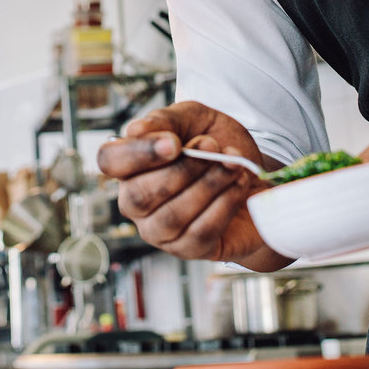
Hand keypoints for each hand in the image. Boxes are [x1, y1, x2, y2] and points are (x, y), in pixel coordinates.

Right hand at [97, 101, 289, 269]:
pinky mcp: (189, 250)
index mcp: (130, 165)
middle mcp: (136, 202)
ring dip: (208, 184)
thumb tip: (133, 131)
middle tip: (212, 145)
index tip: (174, 142)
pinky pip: (200, 232)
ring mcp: (159, 231)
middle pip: (139, 195)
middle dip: (183, 169)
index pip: (109, 161)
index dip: (138, 154)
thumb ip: (166, 120)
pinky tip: (239, 184)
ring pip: (172, 216)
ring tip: (233, 163)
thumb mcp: (194, 118)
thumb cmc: (217, 144)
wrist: (258, 174)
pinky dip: (224, 204)